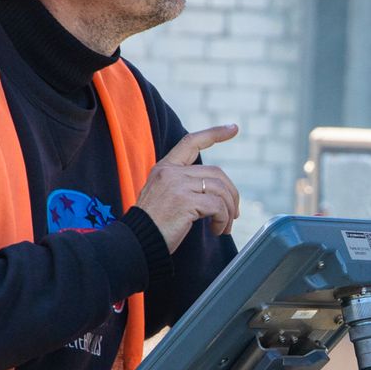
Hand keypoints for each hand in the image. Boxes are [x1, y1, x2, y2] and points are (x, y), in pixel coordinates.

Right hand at [134, 124, 240, 252]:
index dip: (214, 133)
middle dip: (231, 194)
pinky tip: (217, 230)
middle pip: (216, 173)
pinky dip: (223, 220)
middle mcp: (171, 172)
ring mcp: (177, 185)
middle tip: (234, 214)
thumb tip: (216, 191)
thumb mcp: (163, 196)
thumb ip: (184, 186)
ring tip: (224, 227)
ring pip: (220, 190)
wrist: (136, 241)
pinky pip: (218, 206)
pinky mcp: (185, 201)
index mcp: (165, 168)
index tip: (233, 128)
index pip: (191, 141)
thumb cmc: (152, 225)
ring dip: (229, 211)